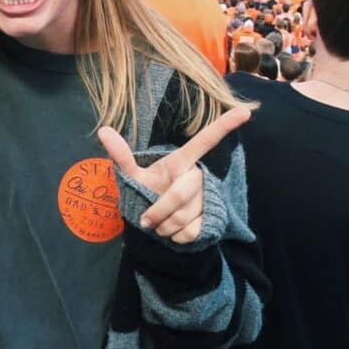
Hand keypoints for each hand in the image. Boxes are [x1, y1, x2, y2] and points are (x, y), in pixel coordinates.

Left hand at [97, 105, 249, 243]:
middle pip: (180, 195)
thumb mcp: (135, 175)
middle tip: (147, 221)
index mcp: (181, 161)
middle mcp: (198, 175)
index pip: (205, 140)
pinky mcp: (212, 217)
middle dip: (158, 211)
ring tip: (159, 226)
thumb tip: (103, 130)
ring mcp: (208, 196)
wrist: (157, 224)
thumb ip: (121, 155)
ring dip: (164, 228)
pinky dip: (176, 237)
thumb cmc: (148, 193)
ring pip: (185, 216)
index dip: (224, 125)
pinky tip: (174, 233)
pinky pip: (192, 231)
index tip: (246, 110)